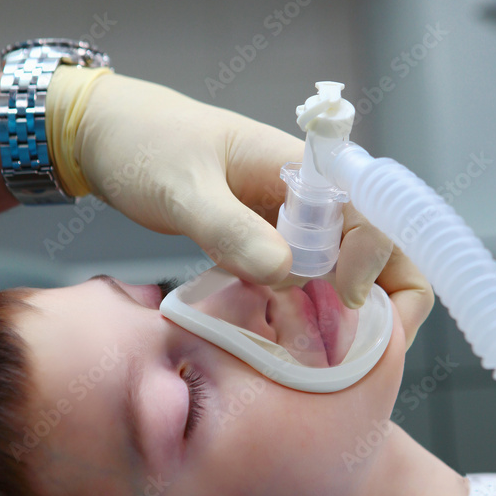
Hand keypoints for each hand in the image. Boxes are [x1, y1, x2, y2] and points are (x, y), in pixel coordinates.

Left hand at [51, 68, 433, 345]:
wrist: (111, 135)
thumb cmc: (147, 144)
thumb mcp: (183, 188)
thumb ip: (229, 228)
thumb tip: (284, 271)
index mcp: (306, 167)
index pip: (374, 212)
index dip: (379, 258)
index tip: (352, 300)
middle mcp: (312, 194)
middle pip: (377, 245)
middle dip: (385, 297)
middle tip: (365, 355)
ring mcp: (293, 220)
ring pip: (346, 268)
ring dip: (348, 312)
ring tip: (331, 360)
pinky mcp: (269, 240)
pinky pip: (307, 278)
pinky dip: (309, 309)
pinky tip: (295, 341)